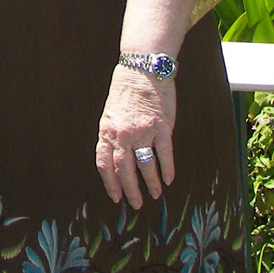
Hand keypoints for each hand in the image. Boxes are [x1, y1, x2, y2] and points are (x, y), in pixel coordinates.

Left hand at [95, 64, 175, 208]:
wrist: (142, 69)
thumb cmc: (125, 90)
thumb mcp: (110, 112)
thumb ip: (113, 135)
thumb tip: (116, 160)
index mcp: (107, 129)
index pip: (104, 163)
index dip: (110, 183)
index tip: (116, 197)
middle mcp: (123, 133)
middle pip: (125, 169)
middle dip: (130, 190)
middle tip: (136, 203)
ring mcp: (142, 131)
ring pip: (146, 166)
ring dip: (151, 183)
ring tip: (155, 193)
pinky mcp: (161, 127)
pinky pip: (164, 154)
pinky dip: (167, 169)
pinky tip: (169, 179)